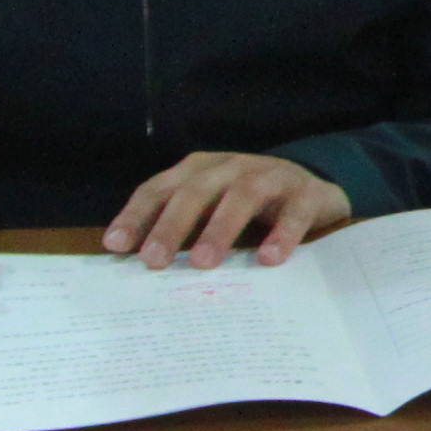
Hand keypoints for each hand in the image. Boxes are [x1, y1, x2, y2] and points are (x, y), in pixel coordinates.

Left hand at [108, 152, 351, 268]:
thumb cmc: (250, 204)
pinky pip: (293, 213)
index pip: (160, 188)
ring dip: (220, 228)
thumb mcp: (210, 209)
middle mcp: (231, 167)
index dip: (137, 215)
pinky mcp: (305, 193)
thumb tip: (141, 263)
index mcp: (200, 170)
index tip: (116, 246)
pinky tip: (268, 259)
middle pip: (196, 191)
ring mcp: (271, 176)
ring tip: (203, 262)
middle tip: (155, 260)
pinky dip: (281, 235)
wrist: (314, 187)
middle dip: (172, 225)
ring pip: (242, 196)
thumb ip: (182, 228)